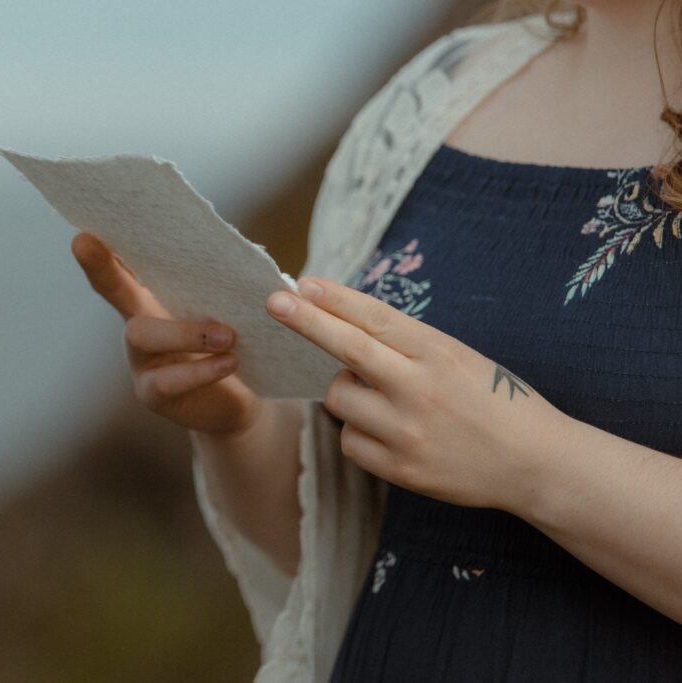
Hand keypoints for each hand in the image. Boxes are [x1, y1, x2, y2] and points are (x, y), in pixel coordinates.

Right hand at [71, 232, 263, 435]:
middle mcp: (140, 322)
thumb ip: (240, 289)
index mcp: (157, 296)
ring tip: (228, 336)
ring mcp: (141, 360)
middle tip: (83, 242)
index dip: (105, 247)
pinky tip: (229, 361)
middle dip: (100, 266)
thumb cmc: (239, 344)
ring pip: (142, 335)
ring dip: (185, 332)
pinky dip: (201, 370)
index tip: (82, 227)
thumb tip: (263, 267)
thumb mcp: (239, 310)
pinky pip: (168, 380)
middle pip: (113, 289)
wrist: (240, 403)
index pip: (129, 263)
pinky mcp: (153, 393)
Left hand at [265, 276, 571, 512]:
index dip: (335, 299)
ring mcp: (408, 431)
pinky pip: (350, 443)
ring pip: (340, 401)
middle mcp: (420, 389)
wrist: (535, 462)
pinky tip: (388, 434)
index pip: (376, 318)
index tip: (302, 283)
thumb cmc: (494, 399)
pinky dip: (359, 434)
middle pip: (347, 350)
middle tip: (274, 302)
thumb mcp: (460, 357)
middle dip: (306, 323)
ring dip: (346, 394)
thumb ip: (407, 345)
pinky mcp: (400, 469)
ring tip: (379, 399)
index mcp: (438, 353)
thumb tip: (344, 322)